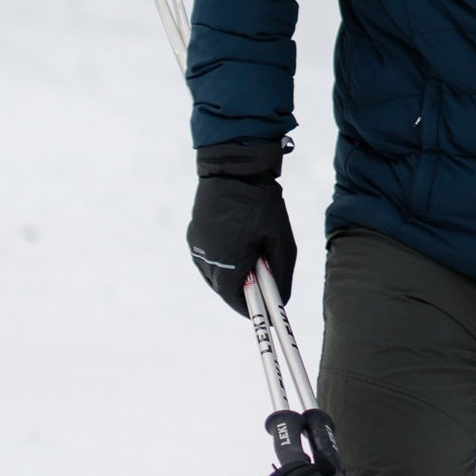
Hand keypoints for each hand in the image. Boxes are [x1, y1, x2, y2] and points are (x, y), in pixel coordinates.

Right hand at [188, 142, 296, 312]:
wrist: (233, 168)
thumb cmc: (260, 204)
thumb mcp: (281, 241)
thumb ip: (282, 274)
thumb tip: (282, 299)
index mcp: (224, 267)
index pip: (237, 302)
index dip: (255, 307)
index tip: (269, 306)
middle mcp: (204, 262)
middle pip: (226, 288)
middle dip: (245, 286)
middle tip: (265, 275)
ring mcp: (196, 247)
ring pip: (216, 272)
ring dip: (234, 270)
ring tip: (253, 254)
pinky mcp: (193, 234)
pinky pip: (209, 256)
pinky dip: (224, 257)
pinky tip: (239, 242)